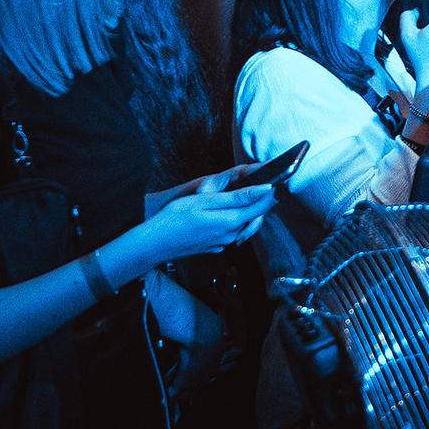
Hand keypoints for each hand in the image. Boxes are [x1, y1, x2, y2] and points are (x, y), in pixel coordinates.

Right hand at [139, 175, 276, 259]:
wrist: (154, 243)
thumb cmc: (175, 218)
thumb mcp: (206, 200)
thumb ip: (238, 196)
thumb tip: (265, 189)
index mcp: (231, 222)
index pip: (261, 206)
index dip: (269, 192)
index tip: (274, 179)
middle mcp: (231, 236)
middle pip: (254, 217)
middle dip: (260, 202)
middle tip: (261, 186)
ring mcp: (223, 244)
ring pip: (244, 226)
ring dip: (248, 213)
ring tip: (245, 197)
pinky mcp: (214, 249)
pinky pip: (232, 234)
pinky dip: (234, 222)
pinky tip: (225, 214)